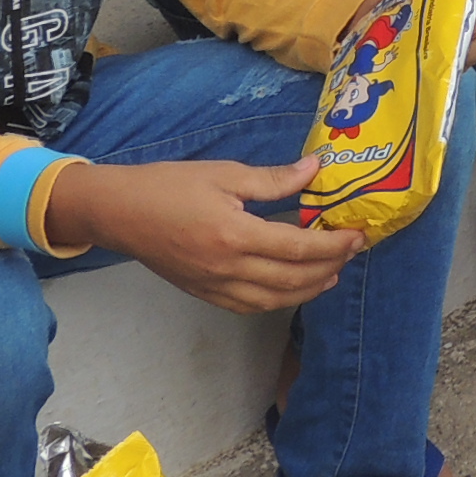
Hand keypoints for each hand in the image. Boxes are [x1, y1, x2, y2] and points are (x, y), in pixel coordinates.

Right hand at [47, 156, 363, 312]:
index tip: (356, 235)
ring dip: (308, 290)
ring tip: (330, 274)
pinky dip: (277, 300)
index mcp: (234, 235)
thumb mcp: (223, 173)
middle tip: (350, 253)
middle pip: (292, 279)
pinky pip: (249, 306)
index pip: (298, 248)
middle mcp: (227, 268)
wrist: (118, 212)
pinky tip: (291, 287)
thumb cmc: (168, 185)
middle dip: (328, 267)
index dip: (333, 245)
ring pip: (273, 300)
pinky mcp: (204, 293)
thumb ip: (273, 179)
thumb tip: (314, 170)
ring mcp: (214, 286)